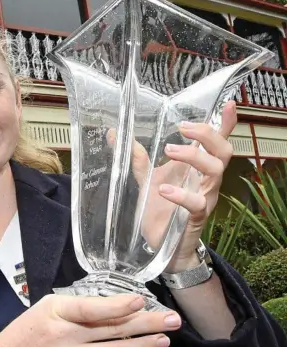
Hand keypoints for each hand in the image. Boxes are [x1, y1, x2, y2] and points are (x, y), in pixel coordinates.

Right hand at [0, 294, 180, 346]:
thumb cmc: (28, 329)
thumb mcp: (48, 307)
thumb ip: (78, 307)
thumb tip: (115, 306)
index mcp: (58, 312)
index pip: (92, 308)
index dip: (118, 305)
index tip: (142, 300)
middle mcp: (65, 336)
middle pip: (112, 330)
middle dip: (146, 324)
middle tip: (172, 320)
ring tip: (164, 340)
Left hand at [131, 101, 236, 271]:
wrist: (162, 243)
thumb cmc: (160, 208)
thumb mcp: (147, 179)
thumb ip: (136, 158)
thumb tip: (115, 133)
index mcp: (195, 167)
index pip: (217, 142)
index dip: (227, 123)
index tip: (230, 103)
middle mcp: (204, 179)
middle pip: (223, 150)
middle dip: (206, 135)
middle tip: (182, 129)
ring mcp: (204, 197)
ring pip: (216, 171)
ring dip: (194, 157)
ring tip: (169, 150)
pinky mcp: (196, 216)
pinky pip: (197, 202)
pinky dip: (181, 194)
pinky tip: (163, 190)